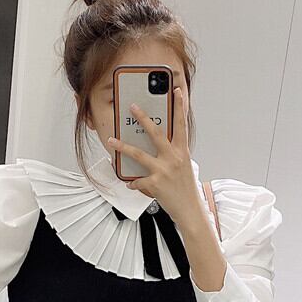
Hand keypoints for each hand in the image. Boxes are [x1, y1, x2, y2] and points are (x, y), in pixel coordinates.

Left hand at [106, 87, 201, 226]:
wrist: (189, 210)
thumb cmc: (185, 188)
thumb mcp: (183, 166)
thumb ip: (172, 153)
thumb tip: (158, 144)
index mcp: (182, 152)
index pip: (181, 125)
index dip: (179, 107)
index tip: (177, 92)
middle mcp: (173, 158)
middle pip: (156, 133)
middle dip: (143, 118)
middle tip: (132, 107)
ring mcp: (164, 170)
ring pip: (138, 154)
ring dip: (122, 147)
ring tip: (111, 141)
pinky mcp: (155, 184)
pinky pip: (137, 180)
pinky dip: (133, 183)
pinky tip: (131, 184)